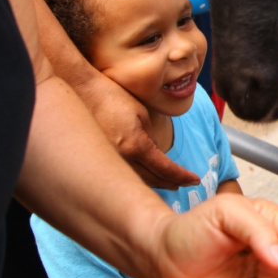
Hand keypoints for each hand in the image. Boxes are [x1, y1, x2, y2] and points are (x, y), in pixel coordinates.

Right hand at [73, 74, 200, 188]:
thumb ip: (152, 138)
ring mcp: (109, 161)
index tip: (194, 180)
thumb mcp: (141, 114)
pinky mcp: (100, 159)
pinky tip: (145, 178)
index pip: (165, 168)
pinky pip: (123, 175)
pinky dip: (138, 179)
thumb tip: (157, 155)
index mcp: (136, 145)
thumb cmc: (113, 97)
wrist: (83, 93)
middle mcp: (122, 158)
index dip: (182, 176)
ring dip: (155, 184)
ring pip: (137, 181)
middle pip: (153, 180)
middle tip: (184, 184)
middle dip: (171, 183)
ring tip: (169, 184)